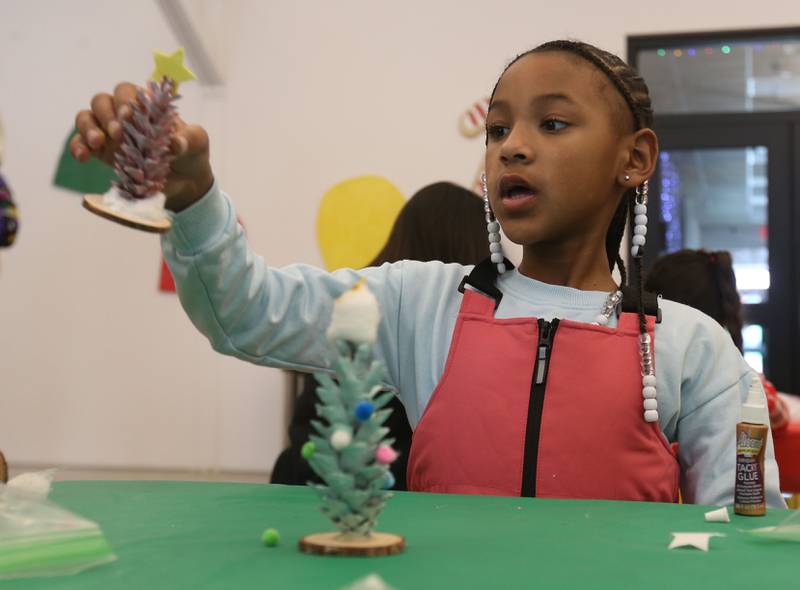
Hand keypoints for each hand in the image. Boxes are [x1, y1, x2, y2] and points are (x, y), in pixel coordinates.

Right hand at [70, 82, 213, 211]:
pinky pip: (79, 143)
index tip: (128, 116)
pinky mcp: (100, 153)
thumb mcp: (198, 144)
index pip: (127, 91)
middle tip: (118, 134)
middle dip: (106, 114)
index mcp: (145, 106)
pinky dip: (77, 147)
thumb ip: (191, 139)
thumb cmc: (191, 154)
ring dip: (87, 127)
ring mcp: (109, 133)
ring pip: (86, 117)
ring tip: (98, 143)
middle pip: (102, 101)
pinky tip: (83, 157)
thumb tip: (176, 143)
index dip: (125, 100)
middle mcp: (122, 115)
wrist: (185, 183)